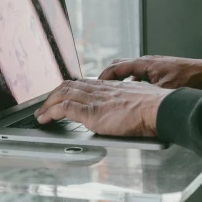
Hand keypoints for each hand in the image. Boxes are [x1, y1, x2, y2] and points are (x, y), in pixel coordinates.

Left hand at [34, 78, 170, 136]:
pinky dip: (51, 112)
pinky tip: (45, 119)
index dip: (70, 88)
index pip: (85, 82)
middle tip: (46, 104)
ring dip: (48, 104)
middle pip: (70, 85)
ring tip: (41, 114)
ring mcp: (96, 100)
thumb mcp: (141, 102)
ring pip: (63, 94)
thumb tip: (131, 113)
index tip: (63, 94)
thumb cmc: (157, 109)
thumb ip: (131, 104)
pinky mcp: (92, 112)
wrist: (161, 109)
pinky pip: (64, 108)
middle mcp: (101, 89)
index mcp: (113, 87)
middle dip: (54, 94)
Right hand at [99, 55, 201, 89]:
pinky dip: (133, 85)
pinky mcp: (160, 72)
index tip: (95, 87)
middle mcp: (147, 62)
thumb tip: (130, 103)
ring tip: (114, 95)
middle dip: (108, 78)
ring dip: (121, 82)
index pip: (116, 68)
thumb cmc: (190, 79)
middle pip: (120, 66)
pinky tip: (136, 97)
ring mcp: (154, 66)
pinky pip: (140, 76)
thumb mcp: (165, 90)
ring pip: (130, 72)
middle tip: (100, 90)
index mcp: (145, 64)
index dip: (103, 78)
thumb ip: (145, 94)